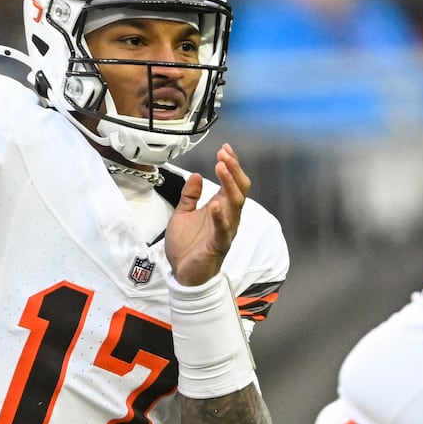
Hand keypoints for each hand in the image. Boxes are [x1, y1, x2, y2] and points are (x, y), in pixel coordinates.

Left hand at [165, 143, 248, 285]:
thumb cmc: (187, 247)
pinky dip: (220, 216)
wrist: (183, 275)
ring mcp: (225, 230)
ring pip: (235, 204)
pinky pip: (223, 229)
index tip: (224, 148)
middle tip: (224, 155)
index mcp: (220, 208)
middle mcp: (227, 217)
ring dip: (229, 185)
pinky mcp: (218, 244)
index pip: (232, 182)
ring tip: (221, 167)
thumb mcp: (182, 215)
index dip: (231, 165)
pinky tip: (215, 203)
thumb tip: (195, 175)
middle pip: (239, 189)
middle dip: (234, 170)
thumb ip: (189, 196)